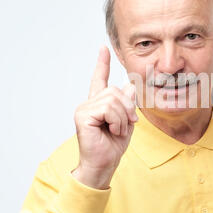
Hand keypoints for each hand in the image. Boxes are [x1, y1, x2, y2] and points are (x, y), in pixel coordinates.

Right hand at [72, 46, 137, 189]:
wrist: (104, 164)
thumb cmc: (113, 146)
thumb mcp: (126, 121)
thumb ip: (127, 104)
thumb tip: (129, 85)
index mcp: (98, 103)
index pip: (99, 79)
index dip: (102, 63)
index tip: (104, 48)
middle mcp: (89, 103)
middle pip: (115, 90)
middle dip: (127, 108)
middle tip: (127, 125)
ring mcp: (84, 108)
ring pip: (113, 99)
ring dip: (122, 118)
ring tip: (117, 130)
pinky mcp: (83, 115)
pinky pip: (108, 109)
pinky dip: (116, 121)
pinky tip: (112, 131)